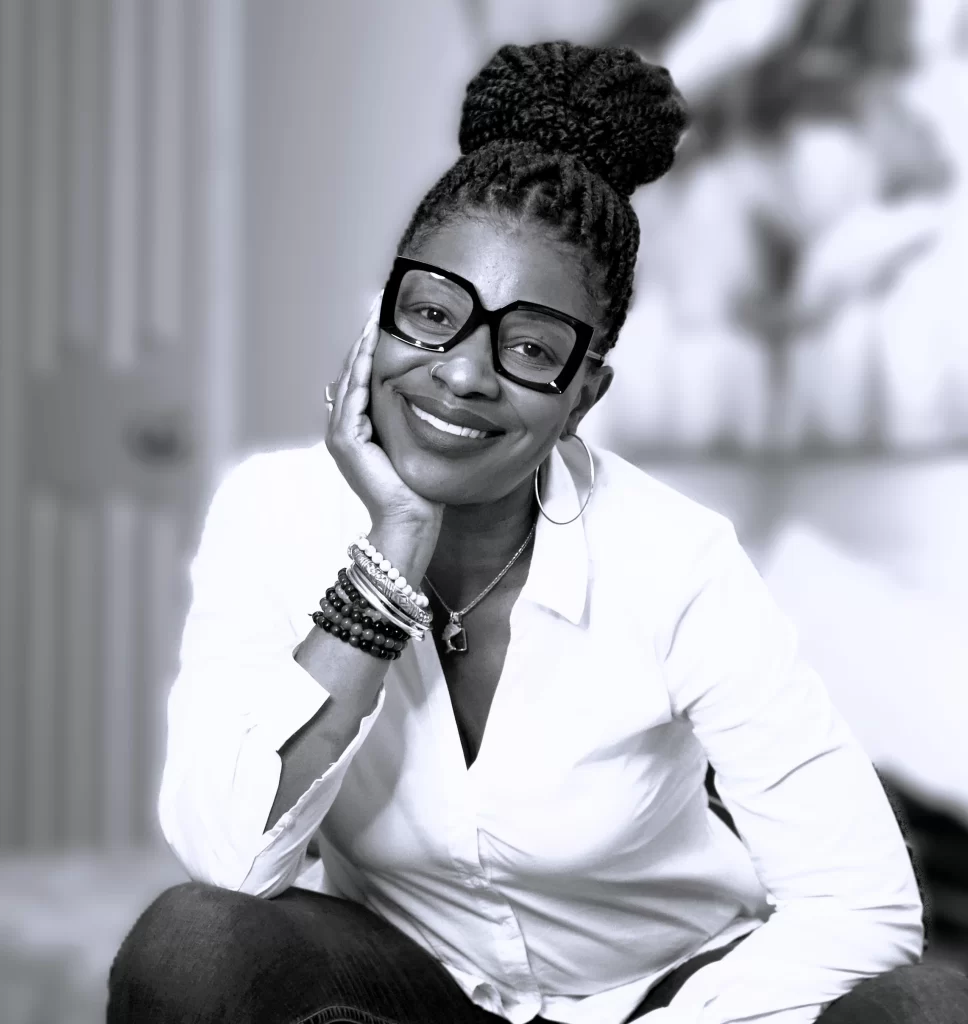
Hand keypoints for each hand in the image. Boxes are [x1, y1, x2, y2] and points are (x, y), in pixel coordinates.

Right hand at [326, 294, 443, 538]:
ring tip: (371, 320)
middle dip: (362, 341)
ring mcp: (340, 436)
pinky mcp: (346, 441)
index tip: (382, 322)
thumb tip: (428, 392)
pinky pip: (352, 398)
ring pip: (348, 380)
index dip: (369, 350)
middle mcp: (343, 429)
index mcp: (356, 429)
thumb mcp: (413, 443)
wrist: (409, 519)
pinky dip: (360, 373)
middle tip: (375, 309)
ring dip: (359, 349)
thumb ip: (409, 419)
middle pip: (350, 373)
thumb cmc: (417, 488)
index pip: (360, 380)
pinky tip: (369, 352)